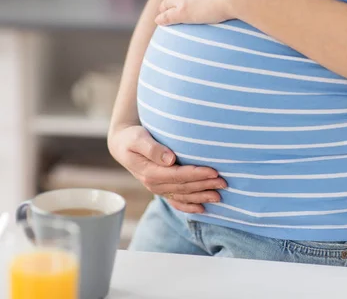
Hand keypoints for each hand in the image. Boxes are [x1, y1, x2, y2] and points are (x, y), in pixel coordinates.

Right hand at [108, 125, 225, 212]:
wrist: (122, 145)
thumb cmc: (132, 137)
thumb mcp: (138, 138)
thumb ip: (152, 148)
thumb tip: (170, 159)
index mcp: (150, 172)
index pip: (178, 176)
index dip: (197, 174)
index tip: (214, 171)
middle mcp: (154, 184)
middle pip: (184, 187)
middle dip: (205, 186)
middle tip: (224, 183)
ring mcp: (158, 189)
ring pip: (183, 196)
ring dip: (202, 197)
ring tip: (219, 195)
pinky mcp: (161, 189)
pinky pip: (176, 201)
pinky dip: (189, 206)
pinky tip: (203, 209)